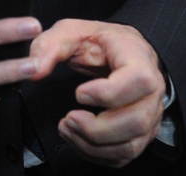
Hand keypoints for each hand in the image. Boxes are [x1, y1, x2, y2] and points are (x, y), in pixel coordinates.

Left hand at [29, 19, 165, 166]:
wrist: (120, 50)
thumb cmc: (99, 41)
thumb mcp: (71, 31)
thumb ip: (50, 46)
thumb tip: (34, 69)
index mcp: (138, 58)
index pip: (139, 80)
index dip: (109, 93)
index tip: (79, 93)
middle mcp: (152, 90)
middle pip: (136, 121)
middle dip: (96, 128)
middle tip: (68, 119)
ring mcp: (149, 114)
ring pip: (131, 144)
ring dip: (93, 144)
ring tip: (67, 128)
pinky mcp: (141, 133)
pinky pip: (124, 155)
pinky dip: (97, 154)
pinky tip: (77, 138)